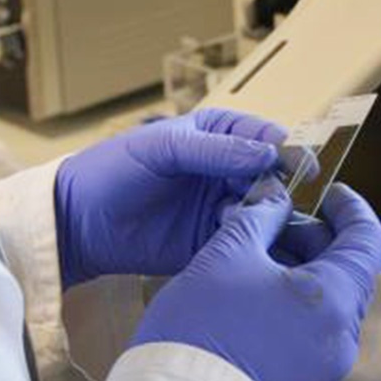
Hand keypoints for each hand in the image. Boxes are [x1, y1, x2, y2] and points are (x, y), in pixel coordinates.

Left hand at [55, 109, 284, 288]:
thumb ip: (216, 150)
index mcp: (216, 135)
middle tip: (279, 202)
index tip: (301, 167)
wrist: (79, 219)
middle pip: (271, 177)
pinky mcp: (211, 242)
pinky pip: (244, 241)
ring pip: (264, 211)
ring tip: (262, 225)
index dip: (286, 150)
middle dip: (280, 188)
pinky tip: (249, 245)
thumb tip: (270, 153)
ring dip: (270, 218)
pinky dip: (253, 242)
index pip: (263, 138)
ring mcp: (219, 207)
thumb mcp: (165, 147)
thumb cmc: (114, 169)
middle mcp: (224, 170)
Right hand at [130, 178, 380, 380]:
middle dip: (313, 238)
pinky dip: (292, 302)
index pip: (368, 241)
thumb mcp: (227, 253)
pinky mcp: (303, 380)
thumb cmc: (201, 325)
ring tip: (254, 253)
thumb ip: (259, 216)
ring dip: (300, 269)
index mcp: (333, 300)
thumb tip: (276, 199)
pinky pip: (310, 329)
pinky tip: (253, 289)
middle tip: (275, 219)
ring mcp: (324, 365)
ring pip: (326, 301)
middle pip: (347, 271)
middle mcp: (340, 337)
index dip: (351, 208)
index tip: (329, 192)